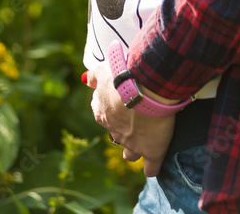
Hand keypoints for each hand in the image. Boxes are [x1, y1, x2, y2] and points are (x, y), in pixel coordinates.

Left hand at [86, 61, 174, 176]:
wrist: (145, 88)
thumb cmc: (125, 78)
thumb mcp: (105, 72)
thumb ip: (95, 76)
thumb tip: (85, 79)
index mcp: (103, 114)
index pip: (104, 116)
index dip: (114, 112)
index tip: (122, 105)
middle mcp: (115, 131)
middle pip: (116, 135)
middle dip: (123, 130)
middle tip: (134, 121)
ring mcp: (132, 144)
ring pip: (130, 153)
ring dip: (134, 149)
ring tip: (143, 143)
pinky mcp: (152, 150)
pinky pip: (151, 167)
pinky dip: (151, 167)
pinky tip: (153, 166)